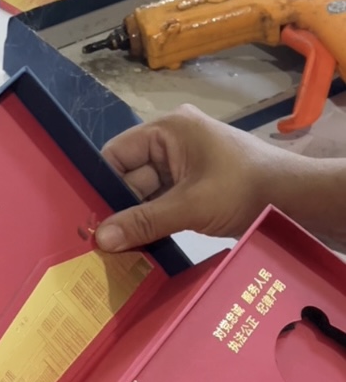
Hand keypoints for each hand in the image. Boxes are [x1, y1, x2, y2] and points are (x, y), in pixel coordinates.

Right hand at [95, 105, 282, 250]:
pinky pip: (162, 204)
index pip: (117, 154)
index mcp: (169, 130)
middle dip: (119, 209)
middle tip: (97, 243)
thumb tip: (99, 239)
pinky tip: (140, 246)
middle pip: (130, 178)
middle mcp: (172, 143)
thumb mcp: (190, 206)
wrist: (295, 200)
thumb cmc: (244, 189)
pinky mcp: (193, 188)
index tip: (86, 217)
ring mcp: (184, 167)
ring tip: (115, 250)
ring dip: (136, 221)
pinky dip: (154, 224)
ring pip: (145, 195)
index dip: (101, 185)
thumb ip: (143, 222)